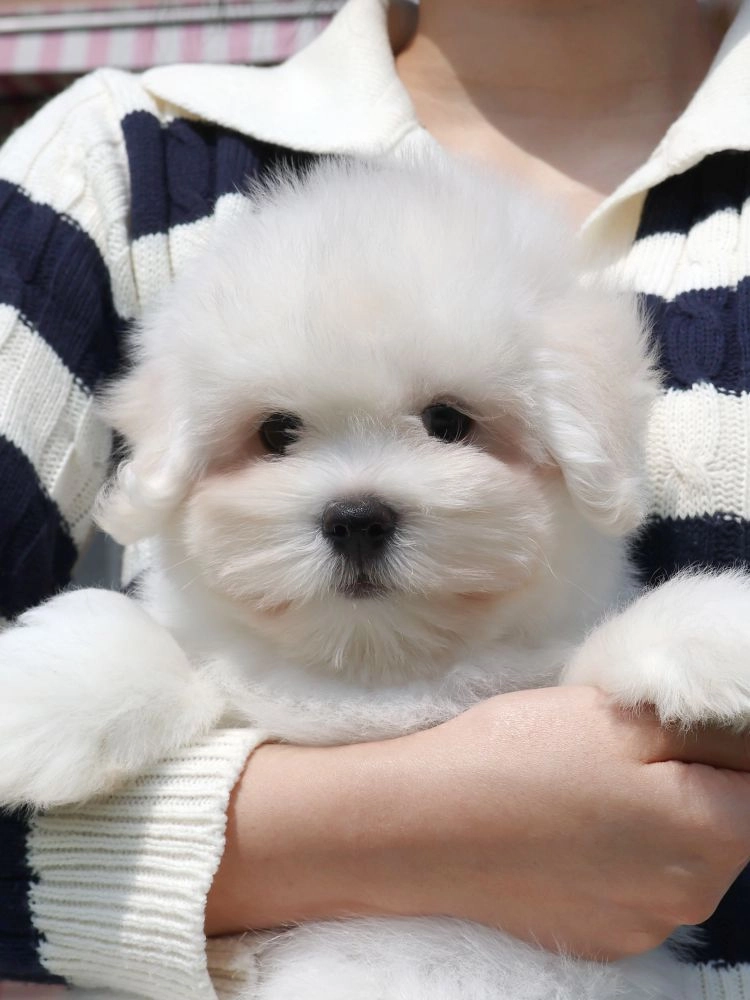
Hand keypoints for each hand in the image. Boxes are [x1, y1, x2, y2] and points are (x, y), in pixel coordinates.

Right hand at [206, 685, 749, 958]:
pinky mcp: (604, 942)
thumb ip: (699, 726)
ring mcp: (646, 926)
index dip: (728, 751)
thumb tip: (739, 733)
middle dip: (691, 784)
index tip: (681, 732)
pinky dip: (617, 861)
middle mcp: (691, 894)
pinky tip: (562, 830)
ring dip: (654, 824)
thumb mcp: (616, 712)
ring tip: (582, 788)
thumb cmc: (517, 755)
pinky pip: (637, 892)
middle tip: (620, 747)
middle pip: (725, 826)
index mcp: (707, 830)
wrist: (423, 826)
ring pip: (677, 859)